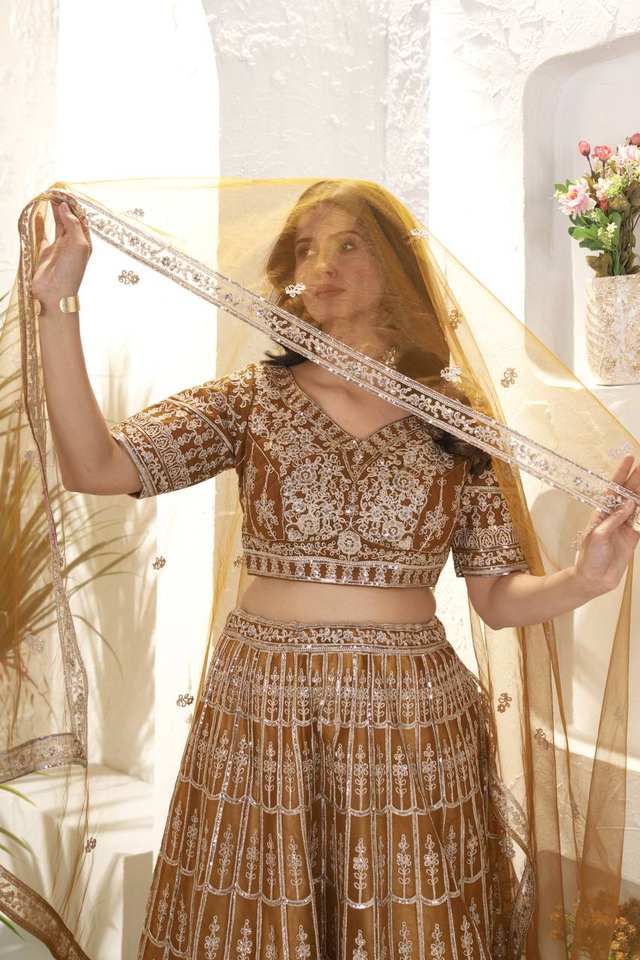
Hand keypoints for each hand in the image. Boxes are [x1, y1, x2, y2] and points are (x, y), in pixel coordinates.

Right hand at [31, 199, 91, 305]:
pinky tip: (40, 215)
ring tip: (48, 198)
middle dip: (63, 206)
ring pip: (58, 225)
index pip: (81, 219)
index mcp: (85, 242)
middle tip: (54, 192)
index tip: (65, 193)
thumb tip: (64, 206)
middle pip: (69, 220)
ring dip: (54, 212)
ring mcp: (59, 248)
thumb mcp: (78, 244)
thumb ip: (72, 224)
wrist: (55, 292)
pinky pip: (44, 235)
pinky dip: (42, 225)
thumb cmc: (71, 270)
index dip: (74, 206)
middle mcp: (73, 244)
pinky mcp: (46, 253)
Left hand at [573, 454, 639, 594]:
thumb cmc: (589, 556)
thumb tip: (629, 504)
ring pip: (637, 505)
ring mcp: (624, 526)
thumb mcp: (598, 536)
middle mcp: (613, 516)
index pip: (613, 488)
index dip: (621, 473)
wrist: (594, 578)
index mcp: (601, 512)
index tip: (629, 459)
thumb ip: (613, 520)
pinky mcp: (632, 536)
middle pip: (628, 493)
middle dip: (637, 479)